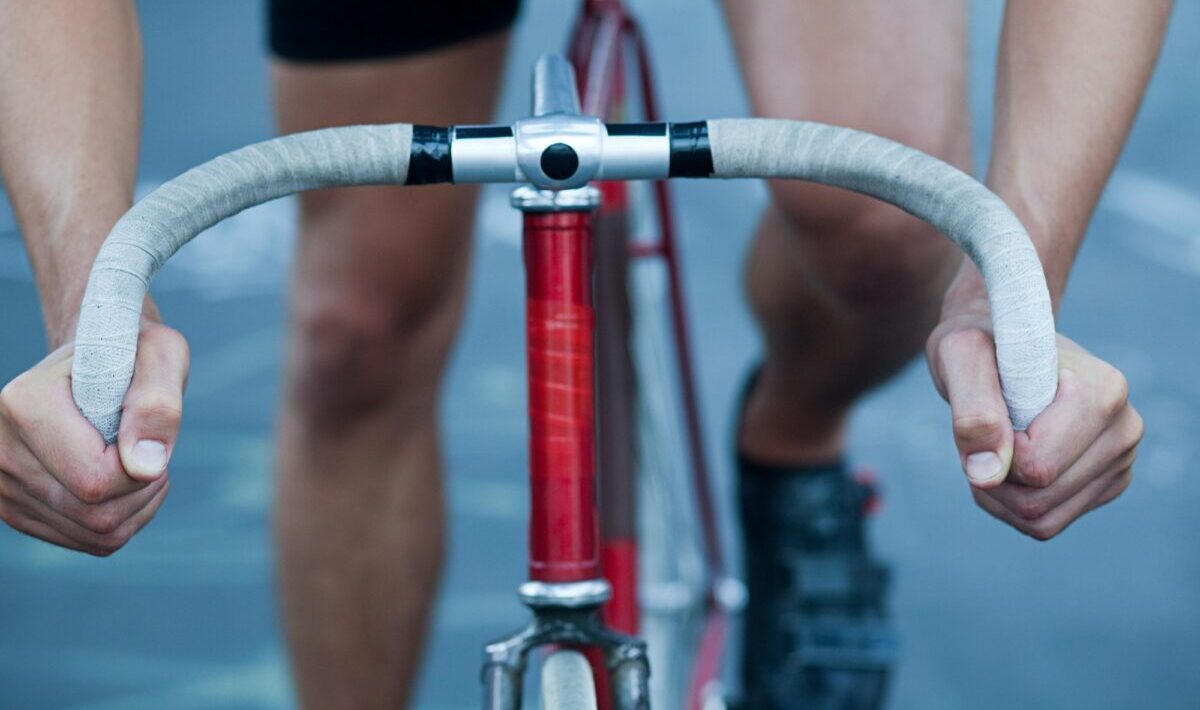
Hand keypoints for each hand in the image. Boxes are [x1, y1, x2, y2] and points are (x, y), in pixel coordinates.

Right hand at [0, 321, 187, 554]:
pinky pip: (90, 541)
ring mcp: (4, 486)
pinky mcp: (20, 510)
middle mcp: (0, 449)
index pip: (94, 480)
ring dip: (138, 505)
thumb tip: (145, 465)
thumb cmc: (132, 356)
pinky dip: (125, 519)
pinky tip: (124, 483)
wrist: (98, 367)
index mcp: (23, 404)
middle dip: (143, 489)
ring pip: (97, 534)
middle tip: (151, 448)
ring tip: (138, 460)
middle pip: (96, 514)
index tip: (147, 431)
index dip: (142, 467)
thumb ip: (158, 404)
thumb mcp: (161, 355)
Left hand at [926, 300, 1142, 539]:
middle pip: (1039, 500)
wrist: (999, 349)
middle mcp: (1124, 429)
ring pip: (1043, 520)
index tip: (988, 413)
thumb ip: (973, 410)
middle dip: (993, 479)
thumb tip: (987, 473)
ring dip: (997, 495)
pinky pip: (1046, 523)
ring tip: (991, 448)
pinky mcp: (1105, 485)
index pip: (1037, 466)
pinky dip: (1010, 505)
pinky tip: (1005, 465)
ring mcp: (1121, 461)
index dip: (993, 450)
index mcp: (1104, 393)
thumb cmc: (978, 347)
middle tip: (981, 435)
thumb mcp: (960, 356)